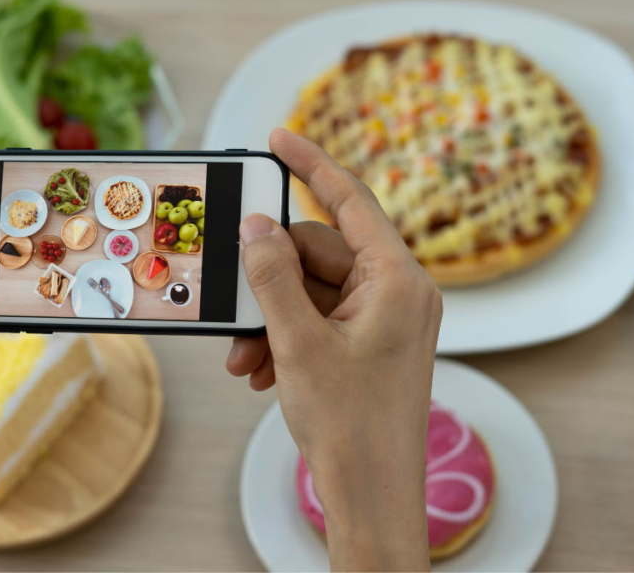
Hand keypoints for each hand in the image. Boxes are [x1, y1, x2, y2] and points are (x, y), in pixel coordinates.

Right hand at [226, 129, 441, 570]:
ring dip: (271, 321)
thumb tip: (256, 226)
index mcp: (398, 280)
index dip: (310, 164)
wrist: (372, 496)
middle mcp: (397, 292)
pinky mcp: (370, 345)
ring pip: (311, 292)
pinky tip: (263, 372)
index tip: (276, 138)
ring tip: (247, 360)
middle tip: (235, 317)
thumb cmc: (352, 425)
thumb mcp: (298, 343)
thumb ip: (273, 277)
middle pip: (317, 254)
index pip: (350, 200)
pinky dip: (285, 339)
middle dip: (269, 285)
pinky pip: (318, 320)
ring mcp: (385, 320)